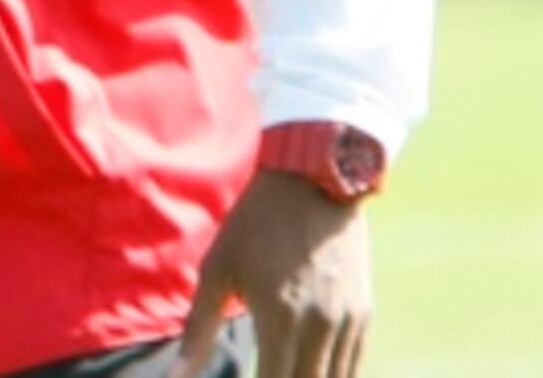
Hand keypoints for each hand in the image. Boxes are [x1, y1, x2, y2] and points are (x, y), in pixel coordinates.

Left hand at [171, 171, 369, 377]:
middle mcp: (319, 326)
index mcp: (279, 318)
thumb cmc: (255, 226)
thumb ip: (199, 328)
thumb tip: (178, 375)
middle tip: (264, 377)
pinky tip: (312, 375)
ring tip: (284, 374)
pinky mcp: (364, 313)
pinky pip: (354, 364)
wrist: (314, 185)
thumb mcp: (218, 270)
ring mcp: (347, 321)